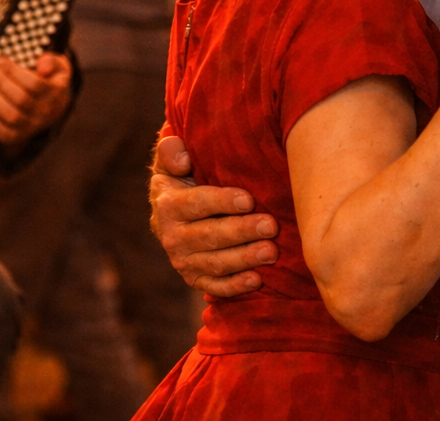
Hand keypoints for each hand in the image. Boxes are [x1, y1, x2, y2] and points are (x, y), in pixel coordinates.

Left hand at [0, 52, 72, 146]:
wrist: (54, 107)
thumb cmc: (51, 82)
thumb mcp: (58, 66)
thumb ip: (52, 61)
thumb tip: (43, 68)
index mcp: (55, 93)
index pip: (34, 83)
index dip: (14, 70)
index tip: (2, 59)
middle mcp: (45, 112)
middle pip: (20, 99)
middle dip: (1, 81)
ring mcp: (33, 126)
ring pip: (11, 116)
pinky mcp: (20, 136)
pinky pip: (4, 134)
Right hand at [150, 134, 278, 295]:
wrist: (172, 211)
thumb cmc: (183, 177)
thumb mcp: (172, 160)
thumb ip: (172, 152)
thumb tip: (182, 158)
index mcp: (168, 204)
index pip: (196, 203)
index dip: (222, 202)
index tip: (248, 199)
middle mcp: (172, 236)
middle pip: (209, 235)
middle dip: (241, 231)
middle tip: (271, 225)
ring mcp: (183, 260)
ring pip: (215, 263)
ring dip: (244, 258)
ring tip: (271, 251)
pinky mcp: (194, 278)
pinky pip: (214, 286)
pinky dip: (234, 286)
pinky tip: (257, 280)